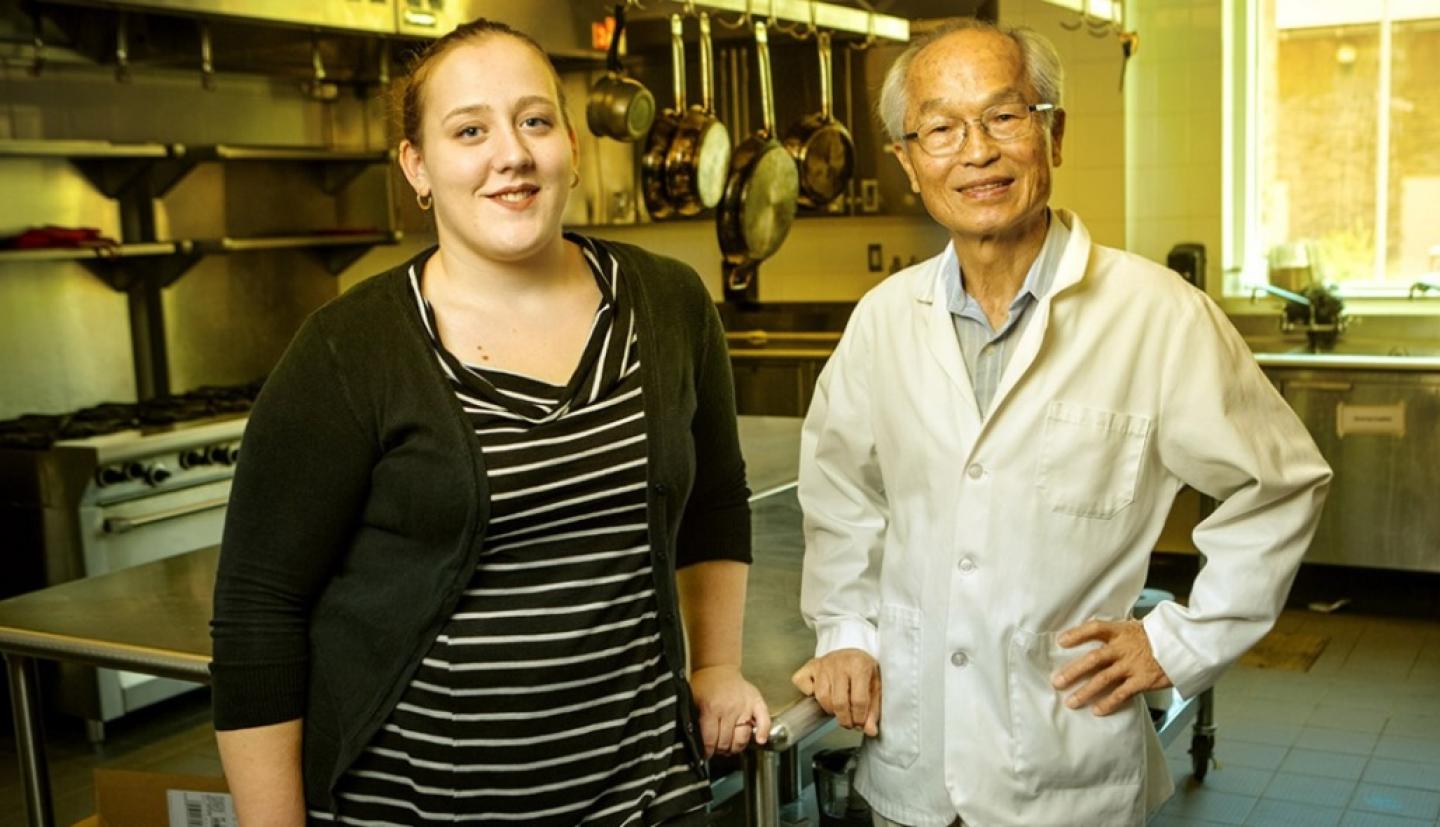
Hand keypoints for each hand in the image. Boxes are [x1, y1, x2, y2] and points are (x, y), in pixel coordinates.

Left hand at [690, 665, 770, 757]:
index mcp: (711, 709)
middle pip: (726, 742)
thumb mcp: (693, 701)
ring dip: (736, 747)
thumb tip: (695, 742)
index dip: (708, 751)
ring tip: (731, 746)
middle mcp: (729, 709)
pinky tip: (759, 740)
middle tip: (718, 750)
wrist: (718, 667)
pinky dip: (763, 732)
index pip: (710, 740)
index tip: (707, 754)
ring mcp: (744, 706)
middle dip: (720, 750)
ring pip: (742, 737)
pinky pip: (764, 720)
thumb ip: (696, 721)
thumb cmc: (705, 685)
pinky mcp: (756, 702)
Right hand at [790, 648, 880, 735]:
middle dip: (844, 719)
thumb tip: (870, 731)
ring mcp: (823, 663)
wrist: (852, 653)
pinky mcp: (810, 665)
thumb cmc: (864, 671)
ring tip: (838, 709)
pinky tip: (819, 693)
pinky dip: (808, 692)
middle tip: (848, 722)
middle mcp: (839, 662)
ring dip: (829, 709)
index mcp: (859, 666)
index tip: (860, 724)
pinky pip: (802, 683)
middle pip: (839, 702)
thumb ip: (873, 710)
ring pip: (821, 696)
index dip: (859, 718)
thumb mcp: (875, 687)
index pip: (858, 701)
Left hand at [1050, 619, 1172, 715]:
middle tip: (1057, 682)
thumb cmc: (1157, 637)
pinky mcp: (1143, 681)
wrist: (1184, 646)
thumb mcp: (1135, 628)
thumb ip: (1115, 633)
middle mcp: (1124, 648)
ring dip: (1085, 691)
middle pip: (1093, 659)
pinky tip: (1097, 710)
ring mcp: (1133, 665)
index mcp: (1121, 631)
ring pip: (1103, 679)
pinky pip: (1121, 694)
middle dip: (1073, 671)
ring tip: (1071, 701)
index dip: (1076, 634)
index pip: (1094, 628)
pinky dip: (1108, 703)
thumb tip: (1093, 632)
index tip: (1061, 641)